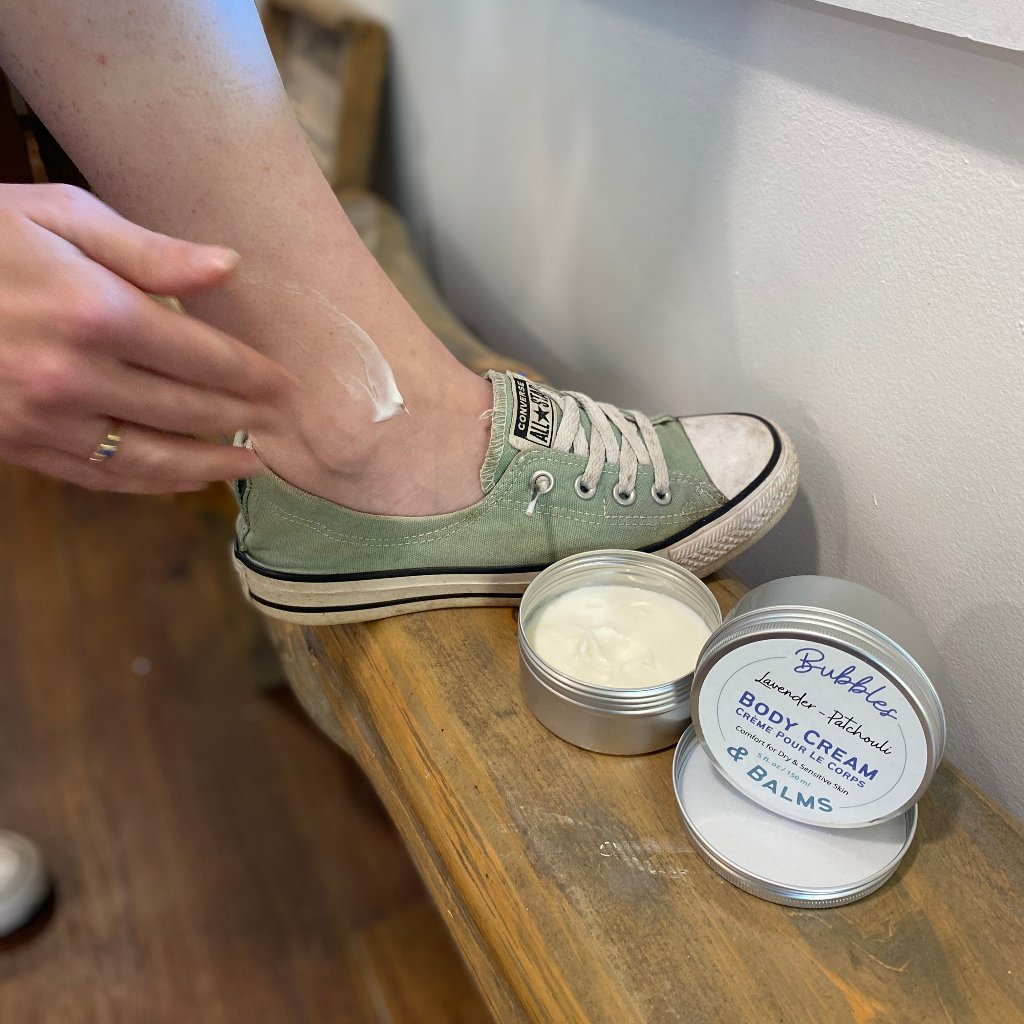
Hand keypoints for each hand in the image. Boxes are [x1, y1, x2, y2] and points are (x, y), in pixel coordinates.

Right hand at [0, 183, 288, 492]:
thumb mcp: (61, 216)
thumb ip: (149, 250)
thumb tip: (229, 267)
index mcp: (94, 311)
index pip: (202, 356)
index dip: (252, 374)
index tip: (286, 383)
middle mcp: (74, 374)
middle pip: (187, 409)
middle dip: (244, 418)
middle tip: (282, 423)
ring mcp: (43, 418)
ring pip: (151, 456)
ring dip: (209, 465)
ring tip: (250, 465)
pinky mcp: (19, 444)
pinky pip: (102, 475)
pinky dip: (151, 482)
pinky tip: (184, 479)